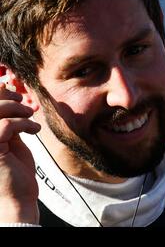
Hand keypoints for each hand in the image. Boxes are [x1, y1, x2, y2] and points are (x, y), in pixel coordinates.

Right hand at [0, 83, 40, 222]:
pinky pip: (4, 126)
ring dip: (16, 110)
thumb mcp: (9, 140)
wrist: (19, 197)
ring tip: (31, 116)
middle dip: (6, 98)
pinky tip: (35, 130)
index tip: (15, 93)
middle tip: (25, 103)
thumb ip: (4, 120)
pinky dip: (23, 124)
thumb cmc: (15, 171)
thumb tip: (7, 93)